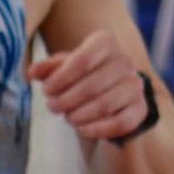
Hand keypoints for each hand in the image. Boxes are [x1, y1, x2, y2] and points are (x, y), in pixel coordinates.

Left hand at [33, 31, 154, 142]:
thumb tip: (32, 72)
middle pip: (93, 84)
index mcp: (105, 43)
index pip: (83, 59)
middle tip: (53, 107)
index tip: (46, 91)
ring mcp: (135, 85)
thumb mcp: (63, 68)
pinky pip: (122, 122)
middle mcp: (124, 61)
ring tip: (68, 118)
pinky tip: (83, 130)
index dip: (61, 78)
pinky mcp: (141, 108)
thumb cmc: (81, 76)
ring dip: (81, 115)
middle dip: (67, 99)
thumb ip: (48, 68)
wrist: (110, 91)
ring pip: (106, 104)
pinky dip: (100, 129)